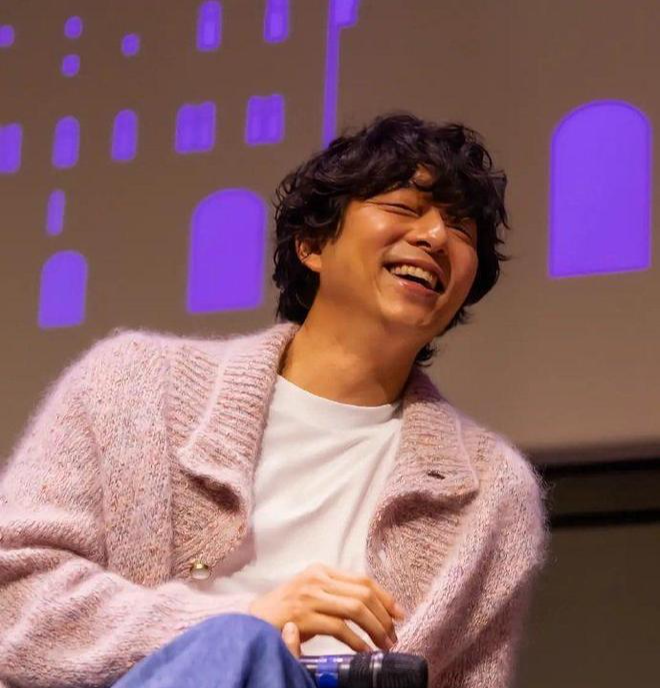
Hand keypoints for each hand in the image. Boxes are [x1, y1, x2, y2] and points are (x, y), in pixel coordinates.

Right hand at [249, 562, 405, 652]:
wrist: (252, 620)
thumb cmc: (284, 611)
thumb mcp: (312, 594)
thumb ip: (336, 594)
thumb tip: (372, 608)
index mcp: (321, 570)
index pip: (363, 579)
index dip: (385, 597)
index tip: (399, 614)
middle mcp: (317, 578)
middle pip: (364, 592)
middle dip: (384, 616)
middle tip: (393, 636)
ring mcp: (310, 596)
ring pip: (356, 608)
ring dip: (375, 630)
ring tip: (384, 646)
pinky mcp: (304, 616)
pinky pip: (340, 628)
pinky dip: (357, 642)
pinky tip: (365, 652)